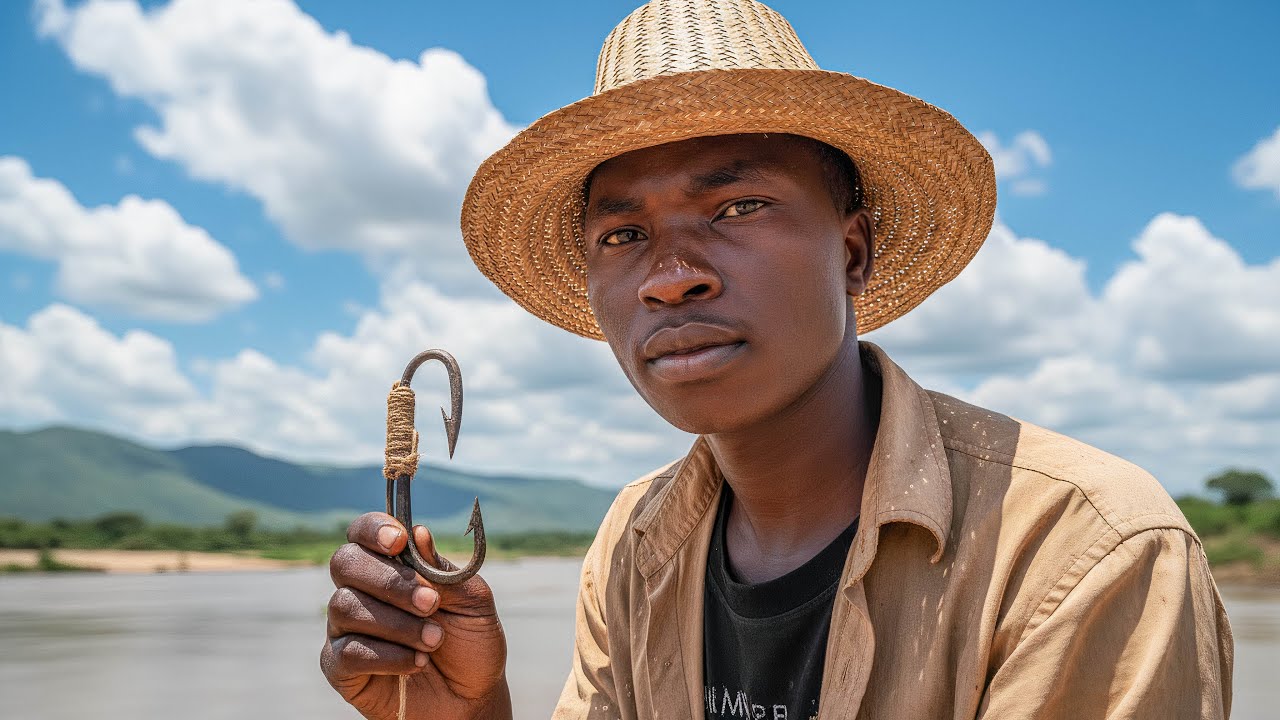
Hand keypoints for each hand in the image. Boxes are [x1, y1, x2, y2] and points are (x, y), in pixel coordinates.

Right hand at [321, 512, 510, 719]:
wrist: (471, 698)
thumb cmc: (470, 643)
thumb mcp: (472, 601)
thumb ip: (443, 570)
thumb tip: (419, 533)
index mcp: (390, 565)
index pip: (363, 532)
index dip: (373, 529)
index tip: (399, 540)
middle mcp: (361, 591)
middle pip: (345, 563)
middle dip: (389, 581)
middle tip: (430, 604)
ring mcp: (346, 628)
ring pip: (346, 607)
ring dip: (397, 623)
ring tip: (433, 640)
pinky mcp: (339, 666)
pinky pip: (347, 651)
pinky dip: (387, 655)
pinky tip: (416, 662)